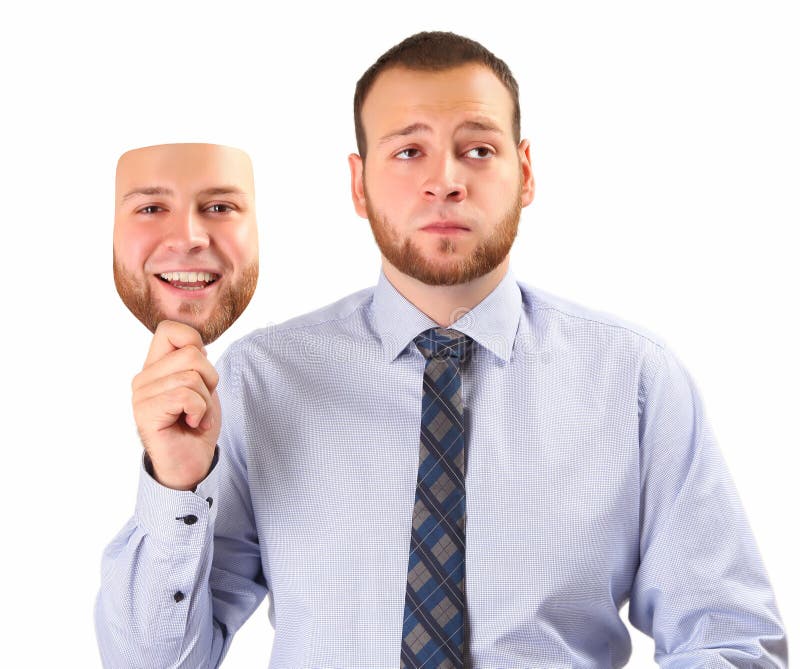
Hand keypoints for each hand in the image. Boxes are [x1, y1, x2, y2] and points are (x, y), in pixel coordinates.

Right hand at [132, 320, 220, 489]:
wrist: (192, 463)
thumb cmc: (197, 424)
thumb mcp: (202, 386)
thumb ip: (195, 362)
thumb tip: (197, 343)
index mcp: (156, 366)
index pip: (170, 329)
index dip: (195, 344)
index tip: (201, 373)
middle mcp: (144, 377)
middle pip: (192, 353)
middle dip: (210, 379)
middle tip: (202, 403)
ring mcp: (142, 394)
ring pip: (192, 376)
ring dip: (205, 401)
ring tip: (196, 416)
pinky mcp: (146, 412)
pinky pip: (186, 396)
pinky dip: (200, 411)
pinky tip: (192, 423)